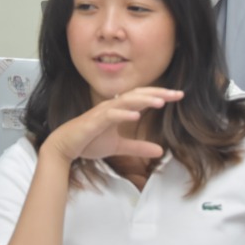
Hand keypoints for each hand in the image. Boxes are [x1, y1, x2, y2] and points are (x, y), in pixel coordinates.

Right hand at [42, 87, 182, 164]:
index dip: (160, 95)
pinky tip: (135, 115)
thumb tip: (160, 151)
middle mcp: (112, 106)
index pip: (142, 98)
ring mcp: (102, 112)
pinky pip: (110, 115)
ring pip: (126, 101)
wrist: (65, 147)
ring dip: (143, 100)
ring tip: (161, 102)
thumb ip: (138, 147)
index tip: (179, 96)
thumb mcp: (119, 147)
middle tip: (178, 94)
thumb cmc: (89, 142)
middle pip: (138, 95)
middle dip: (158, 93)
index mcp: (119, 109)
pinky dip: (123, 114)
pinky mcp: (94, 121)